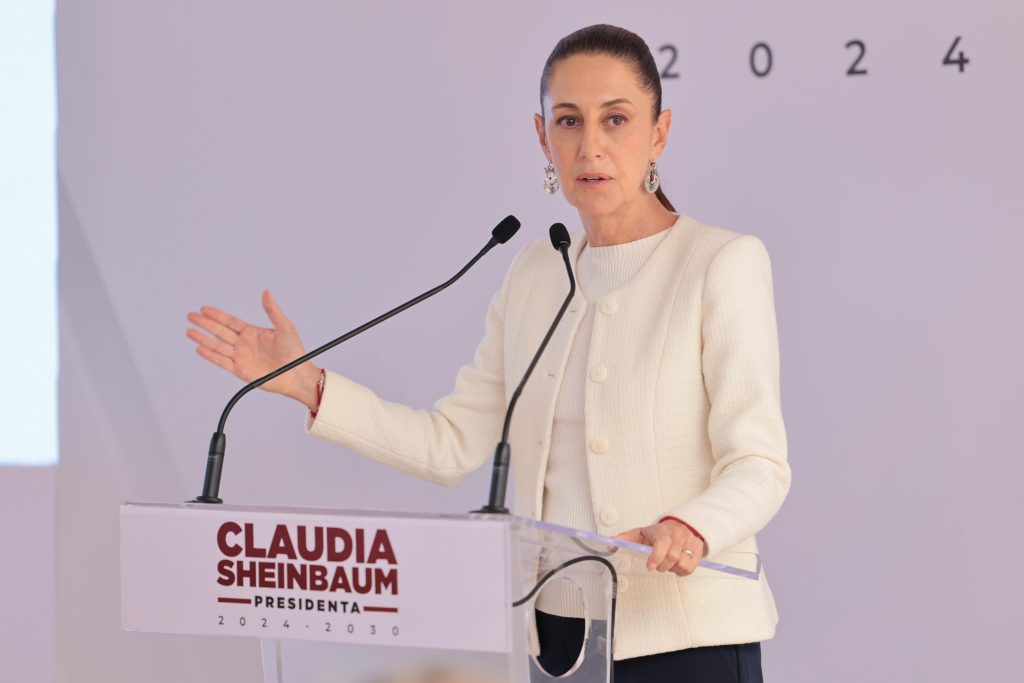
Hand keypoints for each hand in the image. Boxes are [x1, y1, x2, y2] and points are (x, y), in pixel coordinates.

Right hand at [186, 289, 319, 408]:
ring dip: (203, 338)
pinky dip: (210, 355)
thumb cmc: (295, 351)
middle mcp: (244, 344)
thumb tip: (266, 293)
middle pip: (220, 331)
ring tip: (189, 331)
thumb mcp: (285, 327)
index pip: (230, 321)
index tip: (204, 309)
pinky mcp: (241, 370)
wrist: (296, 374)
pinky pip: (222, 361)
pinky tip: (200, 348)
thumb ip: (273, 310)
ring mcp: (241, 357)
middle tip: (190, 316)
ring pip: (217, 346)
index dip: (217, 315)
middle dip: (205, 324)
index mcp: (253, 332)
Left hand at [613, 519, 705, 576]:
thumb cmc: (658, 533)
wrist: (679, 526)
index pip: (663, 543)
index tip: (649, 566)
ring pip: (683, 564)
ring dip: (673, 569)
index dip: (656, 557)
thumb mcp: (640, 533)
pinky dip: (681, 571)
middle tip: (657, 566)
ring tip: (667, 564)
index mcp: (663, 530)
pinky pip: (691, 568)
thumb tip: (610, 543)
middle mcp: (679, 534)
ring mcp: (690, 541)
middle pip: (673, 557)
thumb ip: (626, 538)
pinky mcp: (699, 550)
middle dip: (662, 566)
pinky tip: (675, 566)